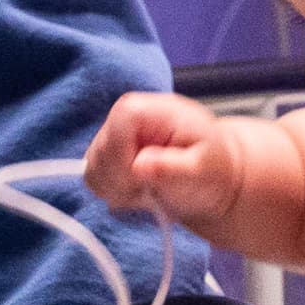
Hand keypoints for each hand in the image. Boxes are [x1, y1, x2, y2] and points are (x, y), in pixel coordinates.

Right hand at [81, 91, 241, 231]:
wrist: (211, 175)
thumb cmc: (212, 167)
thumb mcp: (203, 169)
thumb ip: (172, 167)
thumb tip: (139, 166)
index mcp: (143, 110)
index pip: (113, 138)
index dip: (123, 166)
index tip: (144, 184)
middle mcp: (121, 118)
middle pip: (98, 156)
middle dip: (123, 184)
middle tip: (153, 191)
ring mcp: (111, 137)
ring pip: (92, 172)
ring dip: (119, 192)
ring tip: (149, 192)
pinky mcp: (106, 157)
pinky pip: (94, 181)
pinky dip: (115, 194)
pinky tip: (139, 193)